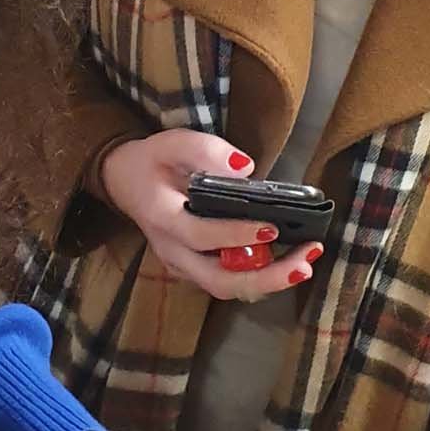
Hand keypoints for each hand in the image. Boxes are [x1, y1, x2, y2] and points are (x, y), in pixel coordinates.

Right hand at [100, 130, 322, 302]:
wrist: (125, 181)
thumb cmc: (153, 161)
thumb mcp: (172, 143)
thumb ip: (205, 150)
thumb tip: (244, 169)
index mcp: (162, 217)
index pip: (200, 235)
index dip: (236, 235)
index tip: (272, 227)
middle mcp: (171, 250)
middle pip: (219, 280)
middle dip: (266, 277)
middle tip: (303, 263)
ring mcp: (180, 264)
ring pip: (225, 287)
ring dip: (267, 282)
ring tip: (304, 265)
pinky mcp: (191, 269)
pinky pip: (226, 282)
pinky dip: (258, 278)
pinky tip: (286, 263)